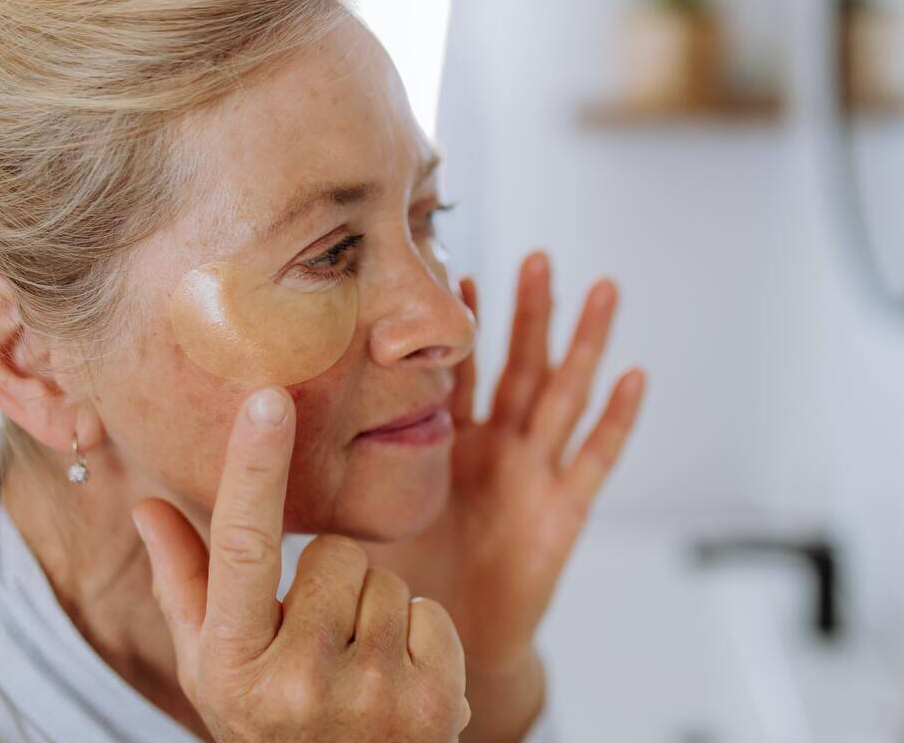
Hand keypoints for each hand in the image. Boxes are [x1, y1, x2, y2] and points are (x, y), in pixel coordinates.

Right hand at [132, 388, 471, 742]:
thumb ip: (184, 583)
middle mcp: (300, 682)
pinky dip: (418, 637)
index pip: (242, 547)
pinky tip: (395, 680)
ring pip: (386, 579)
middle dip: (330, 579)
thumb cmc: (269, 721)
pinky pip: (431, 612)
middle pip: (335, 552)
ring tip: (356, 664)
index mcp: (235, 664)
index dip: (255, 467)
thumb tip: (148, 504)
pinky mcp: (437, 702)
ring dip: (374, 608)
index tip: (268, 398)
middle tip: (321, 636)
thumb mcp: (214, 666)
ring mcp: (373, 694)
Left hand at [362, 251, 646, 676]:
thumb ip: (332, 474)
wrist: (445, 647)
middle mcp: (494, 452)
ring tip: (601, 289)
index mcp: (446, 447)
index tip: (458, 271)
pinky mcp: (561, 512)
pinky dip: (617, 420)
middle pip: (518, 367)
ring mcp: (531, 476)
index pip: (459, 373)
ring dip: (583, 344)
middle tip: (538, 256)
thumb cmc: (401, 583)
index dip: (463, 326)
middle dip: (529, 313)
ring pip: (563, 396)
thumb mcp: (365, 517)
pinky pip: (593, 460)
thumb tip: (269, 434)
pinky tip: (634, 377)